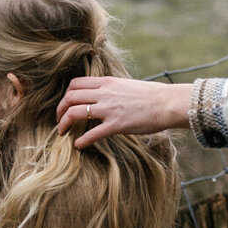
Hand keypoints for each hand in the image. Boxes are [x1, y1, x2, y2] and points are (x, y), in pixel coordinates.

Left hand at [56, 77, 192, 148]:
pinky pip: (92, 133)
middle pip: (70, 97)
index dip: (66, 95)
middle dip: (60, 110)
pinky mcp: (116, 125)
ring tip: (62, 132)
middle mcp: (105, 93)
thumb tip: (103, 97)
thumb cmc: (151, 96)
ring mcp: (109, 109)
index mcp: (107, 82)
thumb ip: (112, 90)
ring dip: (64, 123)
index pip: (75, 83)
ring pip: (76, 112)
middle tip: (59, 121)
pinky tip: (78, 145)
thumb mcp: (127, 86)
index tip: (65, 105)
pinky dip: (81, 140)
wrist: (168, 103)